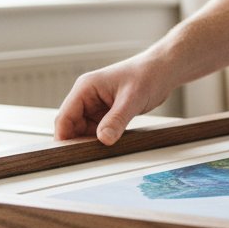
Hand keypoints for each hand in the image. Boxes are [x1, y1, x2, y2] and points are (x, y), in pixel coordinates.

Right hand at [54, 53, 177, 144]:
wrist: (163, 70)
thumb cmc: (148, 74)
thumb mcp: (132, 99)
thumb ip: (117, 119)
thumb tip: (103, 139)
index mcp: (85, 88)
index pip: (65, 117)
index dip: (64, 137)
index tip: (70, 155)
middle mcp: (87, 96)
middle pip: (72, 126)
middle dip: (78, 142)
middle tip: (89, 157)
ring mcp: (96, 105)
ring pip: (84, 130)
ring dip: (91, 142)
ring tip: (102, 152)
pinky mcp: (107, 112)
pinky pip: (98, 130)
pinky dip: (102, 139)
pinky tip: (111, 145)